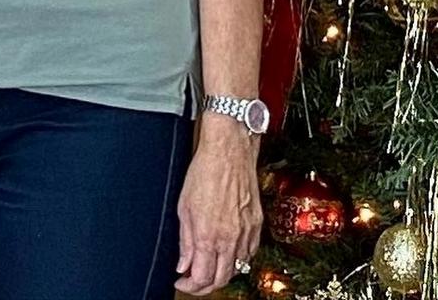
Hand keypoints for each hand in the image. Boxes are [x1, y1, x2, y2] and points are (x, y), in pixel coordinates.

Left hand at [175, 120, 261, 295]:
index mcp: (208, 234)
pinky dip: (237, 260)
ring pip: (236, 268)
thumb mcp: (184, 205)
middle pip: (221, 279)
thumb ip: (185, 239)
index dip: (190, 285)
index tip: (181, 281)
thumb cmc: (204, 172)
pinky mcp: (257, 225)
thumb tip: (183, 265)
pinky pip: (249, 253)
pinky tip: (227, 254)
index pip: (202, 277)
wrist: (229, 152)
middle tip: (192, 281)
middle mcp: (229, 239)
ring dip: (221, 273)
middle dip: (205, 286)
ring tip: (207, 267)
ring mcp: (246, 233)